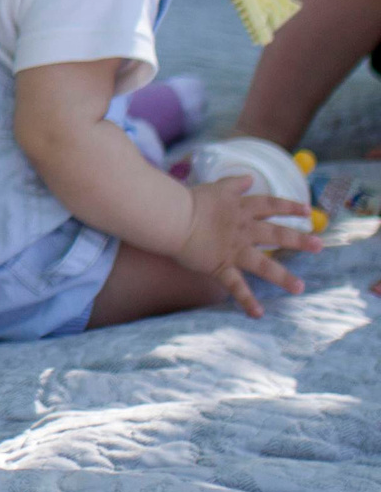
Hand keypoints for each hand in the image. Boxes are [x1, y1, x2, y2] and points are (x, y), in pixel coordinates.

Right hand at [175, 174, 320, 316]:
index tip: (307, 211)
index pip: (270, 205)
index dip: (289, 207)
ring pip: (263, 265)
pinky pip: (235, 286)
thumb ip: (232, 184)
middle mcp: (242, 229)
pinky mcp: (220, 265)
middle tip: (320, 245)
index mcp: (240, 209)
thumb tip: (249, 178)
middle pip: (275, 234)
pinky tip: (258, 314)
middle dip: (299, 240)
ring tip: (300, 288)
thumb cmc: (188, 200)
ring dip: (282, 277)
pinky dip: (246, 301)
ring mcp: (233, 249)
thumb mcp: (215, 187)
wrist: (171, 216)